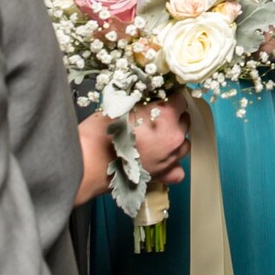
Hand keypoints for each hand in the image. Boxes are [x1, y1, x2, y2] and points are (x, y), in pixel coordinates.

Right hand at [75, 96, 190, 205]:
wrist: (90, 161)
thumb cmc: (101, 132)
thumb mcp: (123, 105)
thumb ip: (143, 104)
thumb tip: (149, 101)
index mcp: (167, 115)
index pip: (180, 100)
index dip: (170, 98)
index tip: (161, 99)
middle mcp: (174, 136)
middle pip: (184, 121)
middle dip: (173, 118)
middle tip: (155, 118)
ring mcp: (170, 158)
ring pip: (184, 144)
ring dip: (175, 139)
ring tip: (158, 138)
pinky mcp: (162, 175)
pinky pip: (177, 170)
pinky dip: (172, 165)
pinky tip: (162, 160)